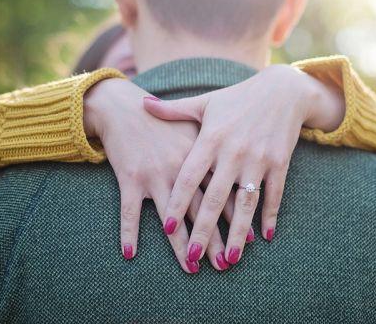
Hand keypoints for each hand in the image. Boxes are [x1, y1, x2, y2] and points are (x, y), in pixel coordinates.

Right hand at [84, 79, 236, 272]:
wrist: (125, 107)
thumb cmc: (164, 121)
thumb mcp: (194, 126)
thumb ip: (216, 148)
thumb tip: (238, 174)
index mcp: (200, 155)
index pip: (223, 190)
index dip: (236, 217)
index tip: (250, 239)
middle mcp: (181, 168)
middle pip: (201, 210)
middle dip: (214, 239)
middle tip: (226, 265)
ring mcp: (155, 174)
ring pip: (170, 217)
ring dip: (181, 245)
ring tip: (192, 268)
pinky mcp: (130, 178)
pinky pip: (130, 210)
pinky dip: (128, 231)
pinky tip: (130, 252)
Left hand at [144, 64, 344, 264]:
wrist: (282, 90)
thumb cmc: (237, 98)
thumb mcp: (205, 102)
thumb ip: (173, 109)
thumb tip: (142, 103)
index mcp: (211, 139)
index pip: (189, 177)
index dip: (177, 204)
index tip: (166, 228)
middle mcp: (233, 152)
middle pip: (215, 198)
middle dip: (203, 230)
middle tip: (193, 257)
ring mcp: (258, 159)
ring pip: (246, 202)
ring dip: (238, 232)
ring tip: (230, 259)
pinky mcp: (280, 162)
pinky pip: (274, 194)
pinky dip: (270, 215)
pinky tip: (266, 237)